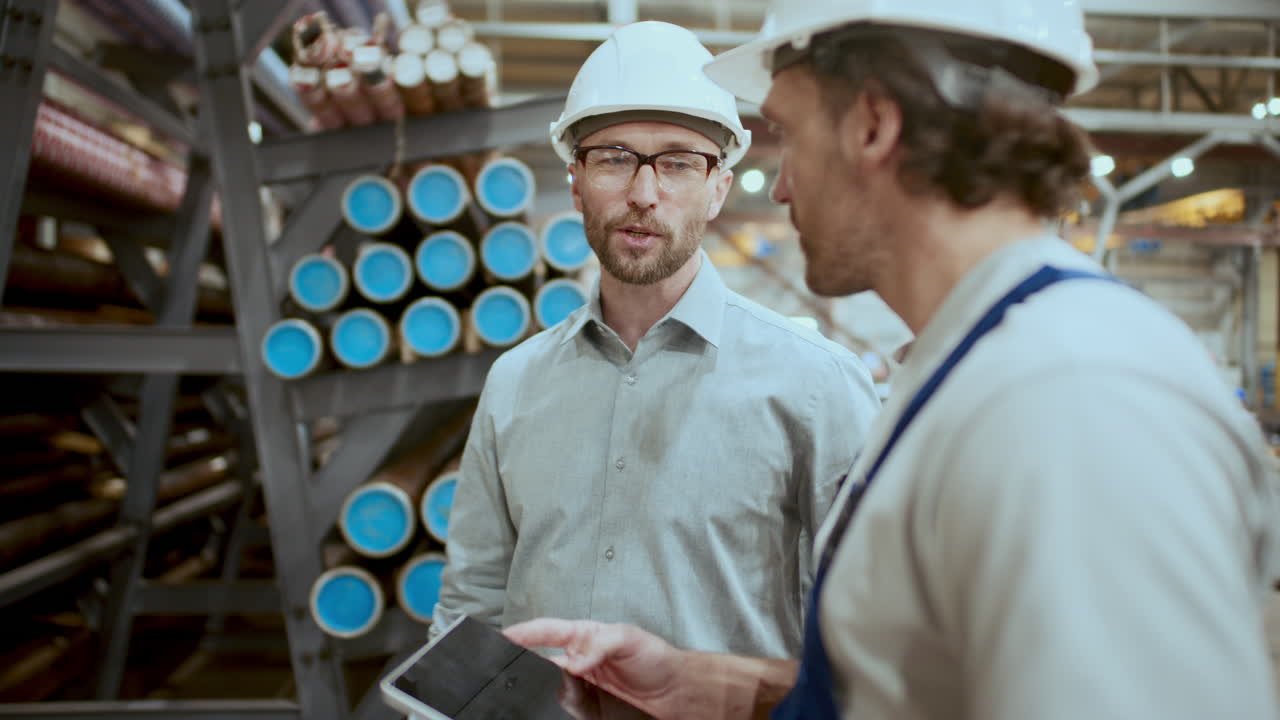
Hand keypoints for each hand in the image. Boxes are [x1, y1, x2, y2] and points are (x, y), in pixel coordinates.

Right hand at [505, 618, 685, 718]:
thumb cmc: (655, 658)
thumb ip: (601, 644)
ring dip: (537, 685)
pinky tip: (547, 705)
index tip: (504, 636)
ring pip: (548, 683)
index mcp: (585, 635)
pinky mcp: (587, 704)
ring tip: (523, 688)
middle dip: (521, 659)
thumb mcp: (629, 639)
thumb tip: (576, 660)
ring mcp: (581, 683)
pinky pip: (563, 704)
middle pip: (540, 658)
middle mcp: (579, 658)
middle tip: (504, 665)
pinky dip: (553, 704)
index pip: (548, 631)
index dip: (524, 632)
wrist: (674, 692)